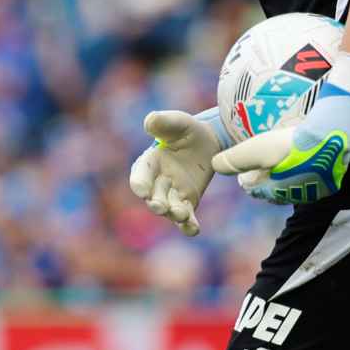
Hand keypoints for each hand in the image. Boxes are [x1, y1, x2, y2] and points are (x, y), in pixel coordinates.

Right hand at [129, 109, 230, 236]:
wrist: (209, 142)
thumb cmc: (187, 130)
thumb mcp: (178, 122)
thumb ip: (163, 122)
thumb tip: (150, 120)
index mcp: (150, 163)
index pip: (140, 176)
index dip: (140, 184)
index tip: (142, 191)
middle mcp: (157, 182)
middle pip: (154, 197)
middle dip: (156, 204)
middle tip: (162, 207)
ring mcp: (172, 194)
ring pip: (169, 209)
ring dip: (173, 214)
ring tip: (181, 215)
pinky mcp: (188, 202)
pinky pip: (186, 217)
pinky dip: (188, 226)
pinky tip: (194, 229)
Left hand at [211, 57, 349, 205]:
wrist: (333, 132)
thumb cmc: (291, 142)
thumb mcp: (256, 149)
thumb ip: (233, 160)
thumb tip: (214, 166)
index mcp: (280, 191)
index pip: (258, 191)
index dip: (249, 182)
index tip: (244, 174)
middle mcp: (301, 193)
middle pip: (279, 189)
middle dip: (269, 180)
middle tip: (262, 166)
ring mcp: (321, 186)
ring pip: (299, 182)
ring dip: (289, 173)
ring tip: (283, 158)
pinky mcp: (336, 174)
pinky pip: (317, 171)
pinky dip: (308, 164)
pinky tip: (307, 151)